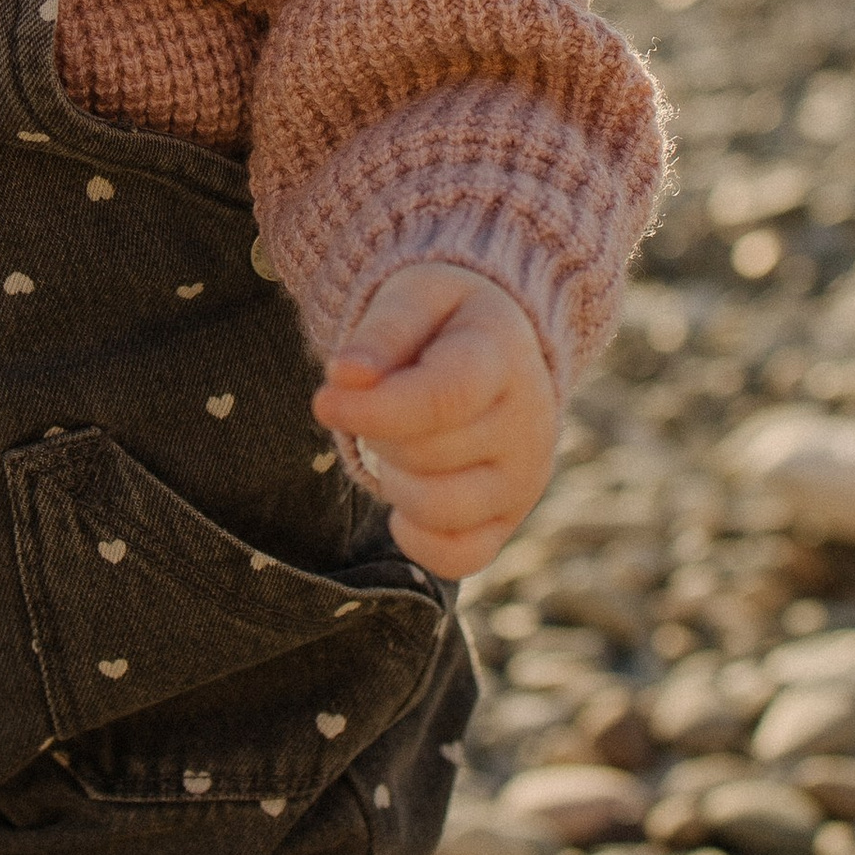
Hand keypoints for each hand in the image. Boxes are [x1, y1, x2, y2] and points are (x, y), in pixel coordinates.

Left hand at [314, 265, 559, 582]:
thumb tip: (345, 375)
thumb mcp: (414, 297)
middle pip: (425, 454)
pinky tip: (408, 496)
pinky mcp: (510, 521)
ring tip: (403, 442)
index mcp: (504, 356)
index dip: (376, 410)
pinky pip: (458, 558)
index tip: (324, 400)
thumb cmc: (442, 321)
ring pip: (437, 511)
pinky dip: (417, 537)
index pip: (444, 399)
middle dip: (380, 430)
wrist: (499, 348)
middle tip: (385, 400)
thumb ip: (382, 331)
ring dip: (396, 479)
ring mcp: (525, 480)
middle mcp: (529, 425)